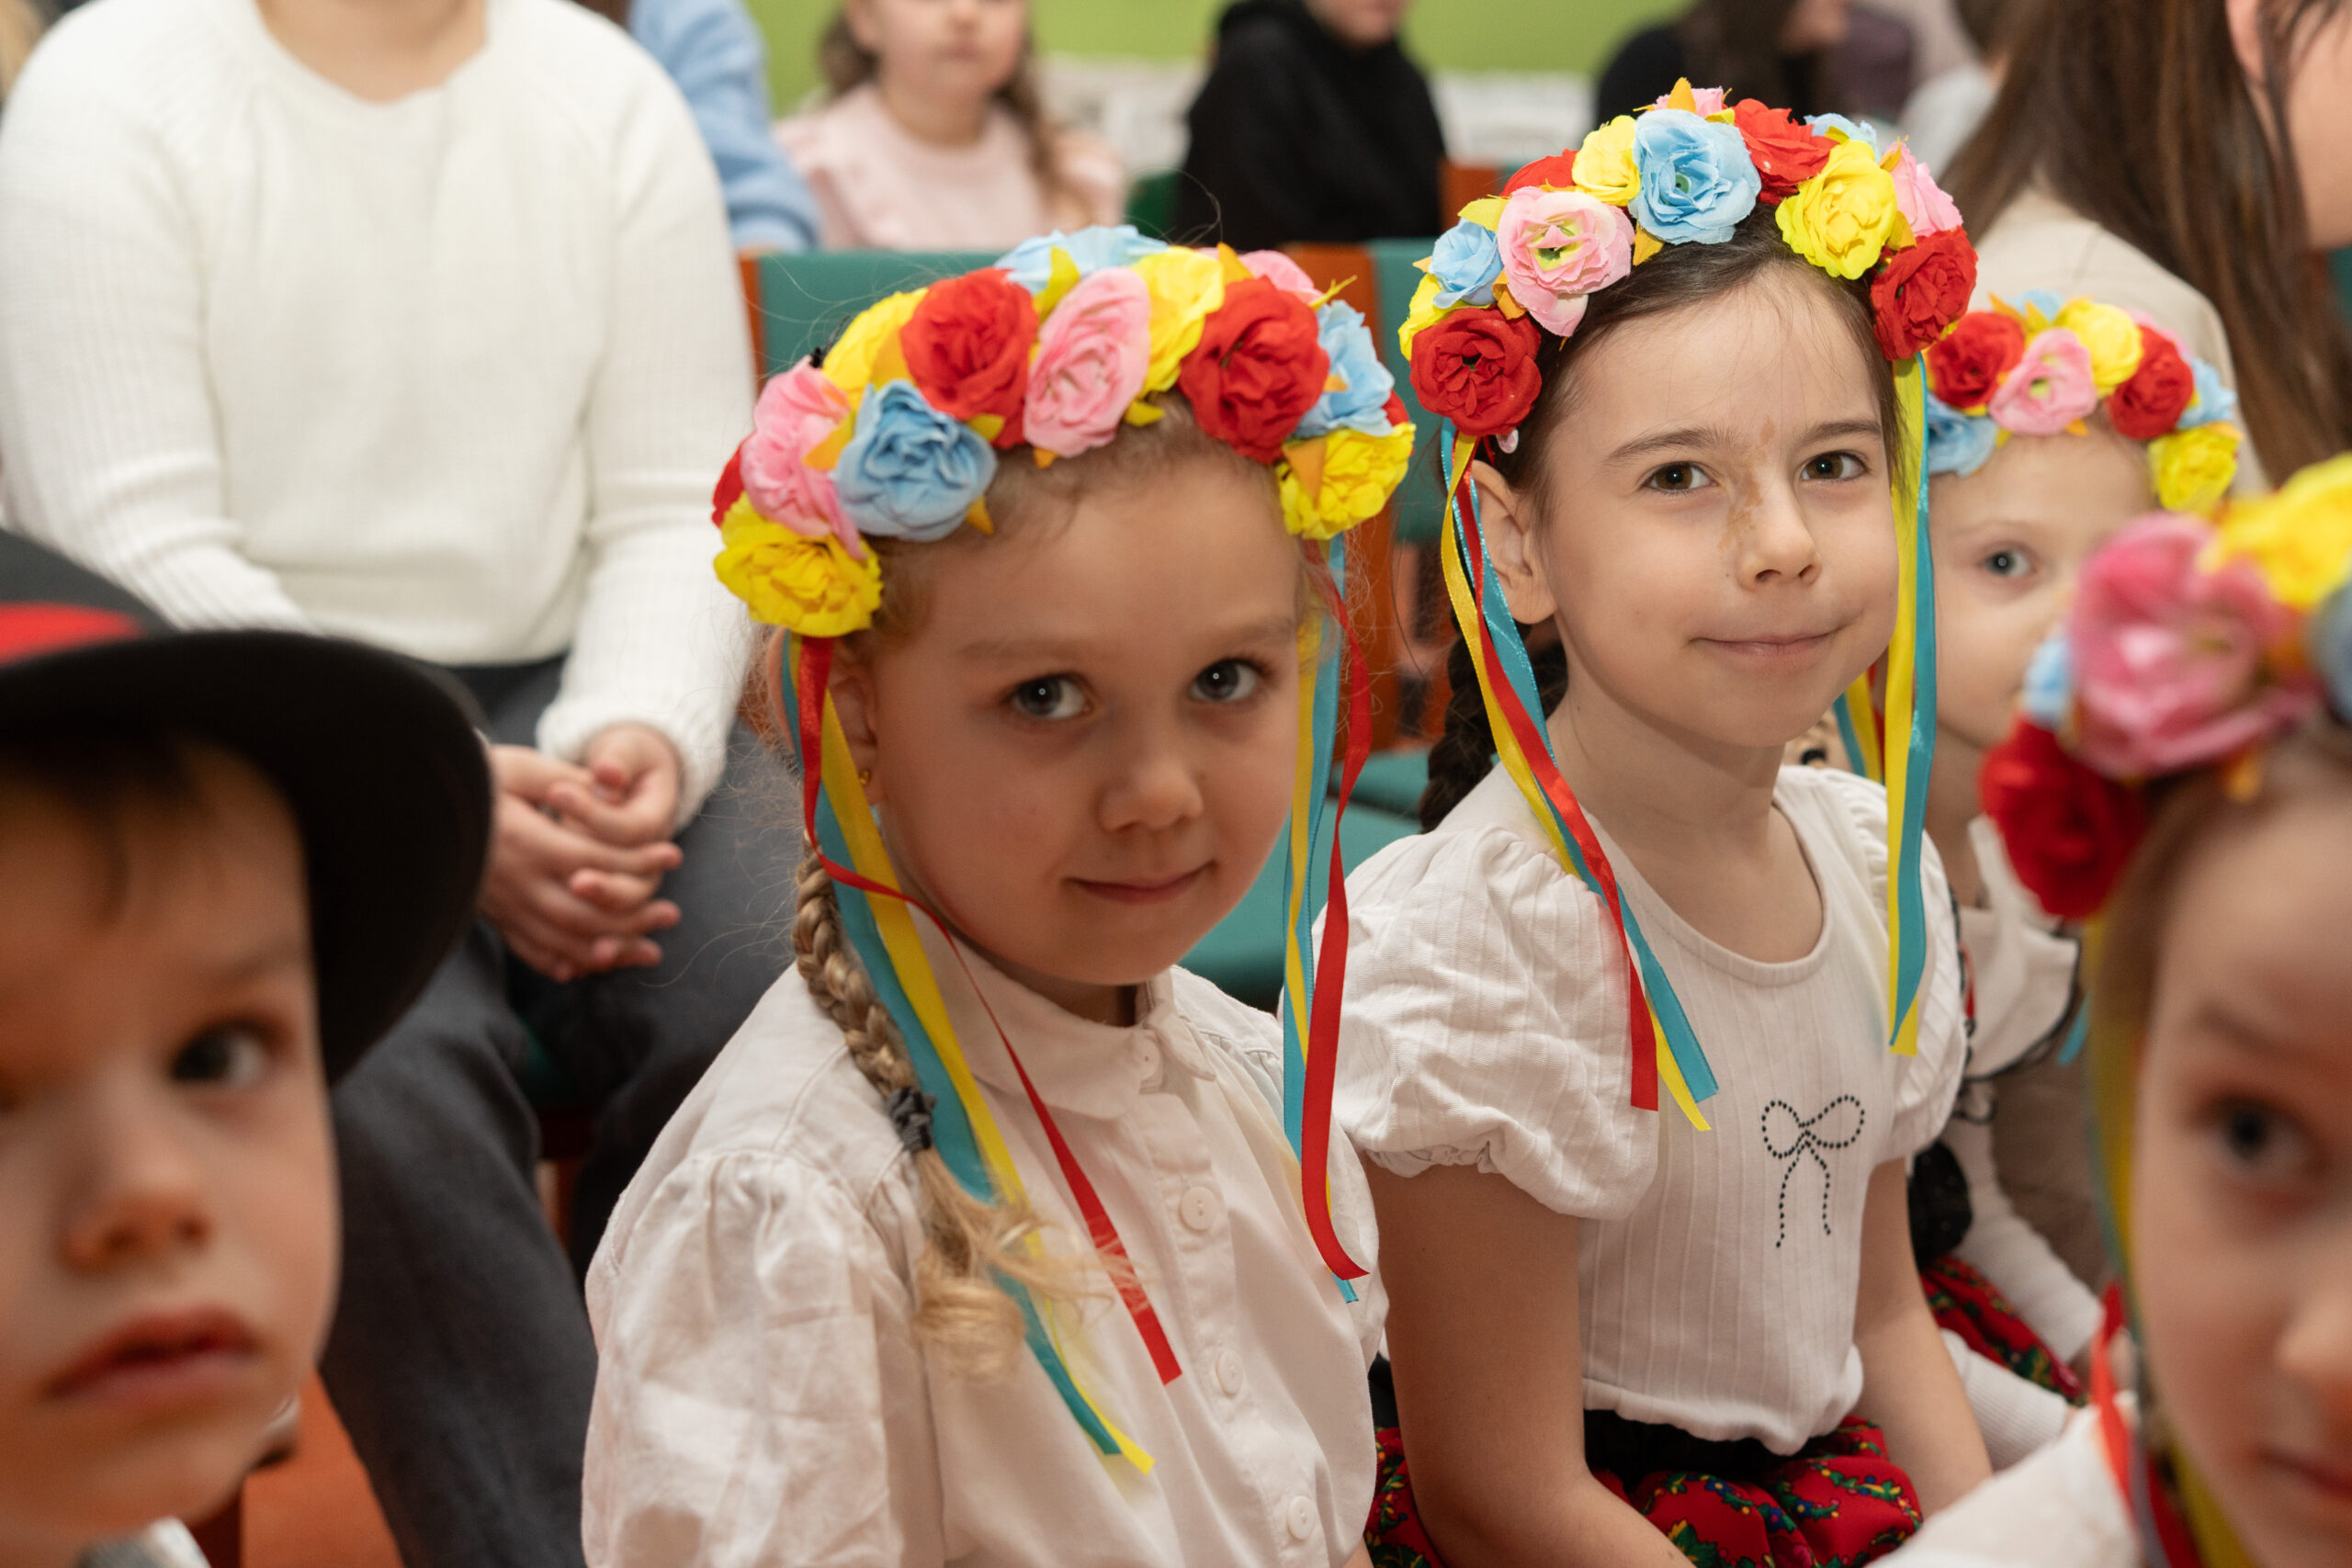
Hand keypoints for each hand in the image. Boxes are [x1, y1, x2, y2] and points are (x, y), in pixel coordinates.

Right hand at [481, 744, 681, 980]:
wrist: (417, 804)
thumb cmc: (476, 777)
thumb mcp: (521, 768)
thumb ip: (569, 780)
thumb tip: (615, 785)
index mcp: (524, 840)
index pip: (594, 860)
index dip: (638, 860)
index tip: (673, 856)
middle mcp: (513, 881)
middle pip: (585, 911)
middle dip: (634, 916)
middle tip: (673, 914)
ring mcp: (501, 905)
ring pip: (563, 940)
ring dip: (611, 949)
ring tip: (651, 949)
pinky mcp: (492, 916)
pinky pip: (530, 950)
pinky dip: (564, 962)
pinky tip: (592, 966)